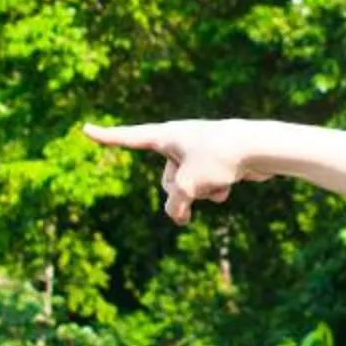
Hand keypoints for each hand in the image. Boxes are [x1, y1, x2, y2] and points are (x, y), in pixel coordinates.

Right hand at [84, 120, 259, 222]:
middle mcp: (178, 143)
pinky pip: (205, 187)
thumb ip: (175, 204)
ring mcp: (196, 154)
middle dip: (182, 192)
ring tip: (221, 180)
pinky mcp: (213, 164)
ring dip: (202, 192)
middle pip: (166, 181)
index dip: (105, 137)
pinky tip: (231, 183)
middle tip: (201, 185)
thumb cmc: (220, 157)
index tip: (84, 129)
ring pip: (187, 188)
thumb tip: (178, 216)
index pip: (128, 138)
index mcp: (165, 136)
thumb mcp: (188, 186)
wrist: (260, 147)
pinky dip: (215, 190)